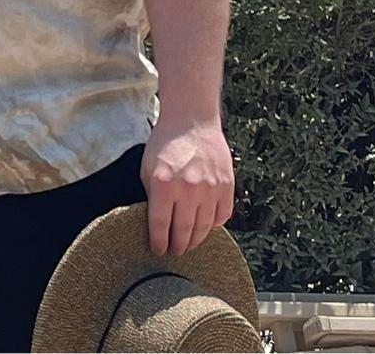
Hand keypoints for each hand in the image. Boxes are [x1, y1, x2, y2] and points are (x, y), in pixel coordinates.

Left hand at [142, 117, 234, 255]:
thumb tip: (156, 221)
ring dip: (196, 240)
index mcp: (163, 185)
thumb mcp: (147, 168)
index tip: (158, 250)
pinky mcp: (226, 186)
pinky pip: (222, 215)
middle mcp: (188, 189)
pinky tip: (205, 227)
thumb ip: (151, 195)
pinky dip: (214, 225)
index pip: (160, 225)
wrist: (192, 122)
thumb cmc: (165, 144)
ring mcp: (210, 188)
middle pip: (183, 231)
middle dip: (178, 246)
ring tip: (189, 245)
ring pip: (204, 227)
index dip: (159, 242)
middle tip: (175, 253)